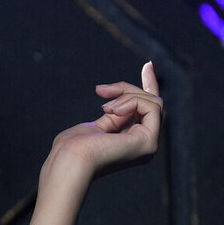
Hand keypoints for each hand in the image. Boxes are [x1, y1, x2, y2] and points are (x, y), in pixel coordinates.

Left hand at [49, 61, 163, 179]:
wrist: (70, 160)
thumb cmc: (74, 147)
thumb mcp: (97, 126)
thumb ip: (114, 116)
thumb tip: (124, 100)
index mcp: (132, 143)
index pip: (148, 110)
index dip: (150, 85)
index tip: (148, 64)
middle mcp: (145, 145)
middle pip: (149, 101)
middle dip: (125, 88)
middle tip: (101, 91)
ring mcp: (149, 145)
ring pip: (153, 101)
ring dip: (126, 95)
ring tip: (105, 107)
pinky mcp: (149, 142)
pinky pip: (152, 106)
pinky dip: (131, 101)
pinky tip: (112, 111)